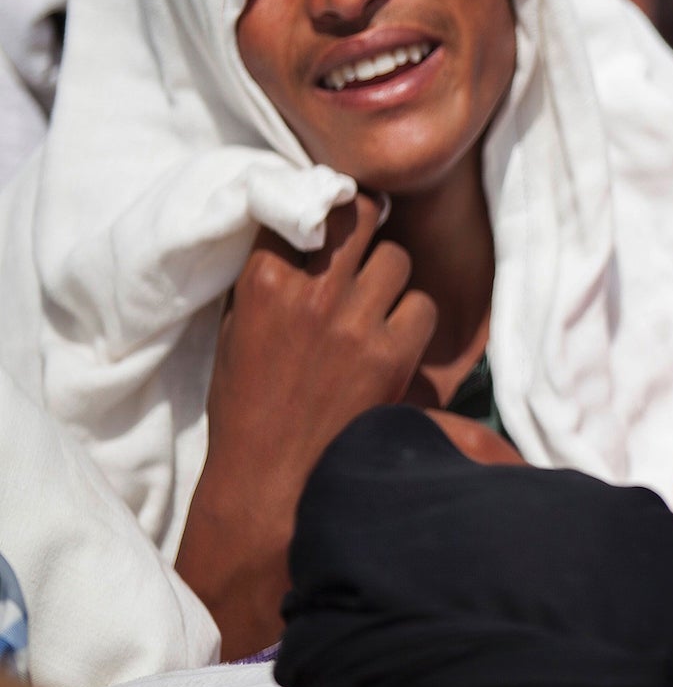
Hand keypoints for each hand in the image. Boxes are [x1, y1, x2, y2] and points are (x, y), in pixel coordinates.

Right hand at [176, 193, 436, 656]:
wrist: (273, 481)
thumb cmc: (247, 408)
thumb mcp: (236, 332)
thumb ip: (268, 281)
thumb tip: (303, 233)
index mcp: (263, 284)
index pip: (302, 207)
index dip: (323, 205)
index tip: (332, 209)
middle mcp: (312, 294)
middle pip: (360, 217)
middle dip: (365, 222)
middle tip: (366, 235)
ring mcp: (355, 324)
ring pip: (397, 258)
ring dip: (389, 276)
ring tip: (374, 301)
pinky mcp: (393, 355)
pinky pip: (422, 306)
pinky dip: (412, 318)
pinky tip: (394, 337)